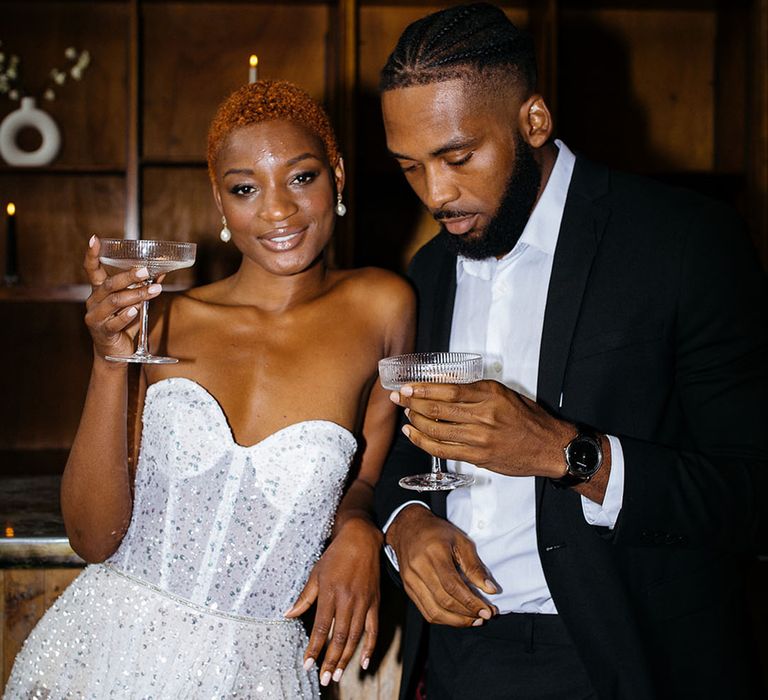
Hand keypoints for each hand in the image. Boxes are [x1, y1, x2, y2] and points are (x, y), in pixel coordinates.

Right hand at [83, 236, 162, 359]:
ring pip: (114, 302)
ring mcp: (95, 317)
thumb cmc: (124, 324)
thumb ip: (143, 288)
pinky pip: (114, 322)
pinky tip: (135, 310)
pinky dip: (126, 316)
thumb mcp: (134, 303)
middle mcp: (93, 301)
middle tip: (146, 271)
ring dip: (136, 295)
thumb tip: (161, 273)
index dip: (92, 255)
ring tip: (154, 291)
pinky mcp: (102, 332)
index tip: (94, 239)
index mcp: (98, 291)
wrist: (115, 352)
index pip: (92, 270)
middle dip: (129, 276)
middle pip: (109, 285)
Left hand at [285, 518, 381, 685]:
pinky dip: (369, 646)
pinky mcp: (374, 602)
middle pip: (339, 637)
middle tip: (324, 679)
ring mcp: (363, 603)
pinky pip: (373, 629)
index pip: (320, 628)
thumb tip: (288, 614)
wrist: (361, 539)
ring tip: (337, 674)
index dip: (314, 649)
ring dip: (346, 658)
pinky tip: (363, 661)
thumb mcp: (316, 573)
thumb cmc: (336, 555)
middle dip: (330, 661)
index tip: (307, 665)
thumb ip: (304, 597)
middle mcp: (347, 600)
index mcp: (330, 593)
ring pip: (355, 637)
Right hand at [387, 504, 496, 626]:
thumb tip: (490, 590)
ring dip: (456, 621)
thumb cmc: (437, 532)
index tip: (487, 610)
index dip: (471, 602)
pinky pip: (426, 611)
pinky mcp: (408, 588)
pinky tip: (458, 618)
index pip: (453, 585)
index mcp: (434, 552)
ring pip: (434, 611)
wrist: (408, 528)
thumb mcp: (460, 541)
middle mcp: (419, 568)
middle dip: (467, 613)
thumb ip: (475, 566)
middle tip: (484, 616)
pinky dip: (444, 619)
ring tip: (473, 620)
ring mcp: (410, 580)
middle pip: (444, 600)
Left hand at [392, 380, 573, 478]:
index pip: (448, 390)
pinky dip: (424, 442)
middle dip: (413, 403)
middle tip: (398, 397)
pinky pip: (443, 450)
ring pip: (437, 430)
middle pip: (438, 409)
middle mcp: (484, 415)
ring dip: (416, 422)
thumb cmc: (528, 418)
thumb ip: (477, 391)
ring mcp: (480, 438)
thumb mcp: (505, 394)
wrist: (550, 447)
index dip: (423, 389)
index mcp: (491, 394)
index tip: (407, 387)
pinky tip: (413, 434)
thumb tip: (444, 387)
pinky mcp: (478, 457)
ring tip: (406, 414)